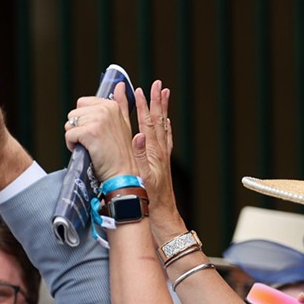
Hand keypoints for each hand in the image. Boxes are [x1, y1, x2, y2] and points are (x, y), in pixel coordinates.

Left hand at [63, 83, 138, 182]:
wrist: (122, 173)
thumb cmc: (121, 154)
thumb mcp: (125, 124)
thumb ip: (122, 103)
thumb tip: (120, 85)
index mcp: (112, 105)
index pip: (82, 103)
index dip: (83, 119)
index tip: (93, 131)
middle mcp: (105, 109)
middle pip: (74, 113)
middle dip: (77, 128)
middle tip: (91, 141)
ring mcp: (98, 120)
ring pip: (69, 124)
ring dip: (74, 137)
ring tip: (89, 146)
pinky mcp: (90, 132)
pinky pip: (68, 134)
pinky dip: (71, 145)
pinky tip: (84, 151)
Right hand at [131, 80, 184, 236]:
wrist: (162, 218)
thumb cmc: (150, 202)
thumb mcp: (142, 179)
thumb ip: (140, 157)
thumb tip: (138, 135)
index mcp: (152, 153)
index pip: (147, 124)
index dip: (143, 106)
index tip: (139, 90)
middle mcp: (159, 152)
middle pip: (157, 121)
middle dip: (155, 102)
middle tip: (156, 85)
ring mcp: (162, 157)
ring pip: (161, 128)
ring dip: (161, 111)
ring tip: (163, 96)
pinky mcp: (163, 164)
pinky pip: (165, 140)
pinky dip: (164, 128)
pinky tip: (164, 123)